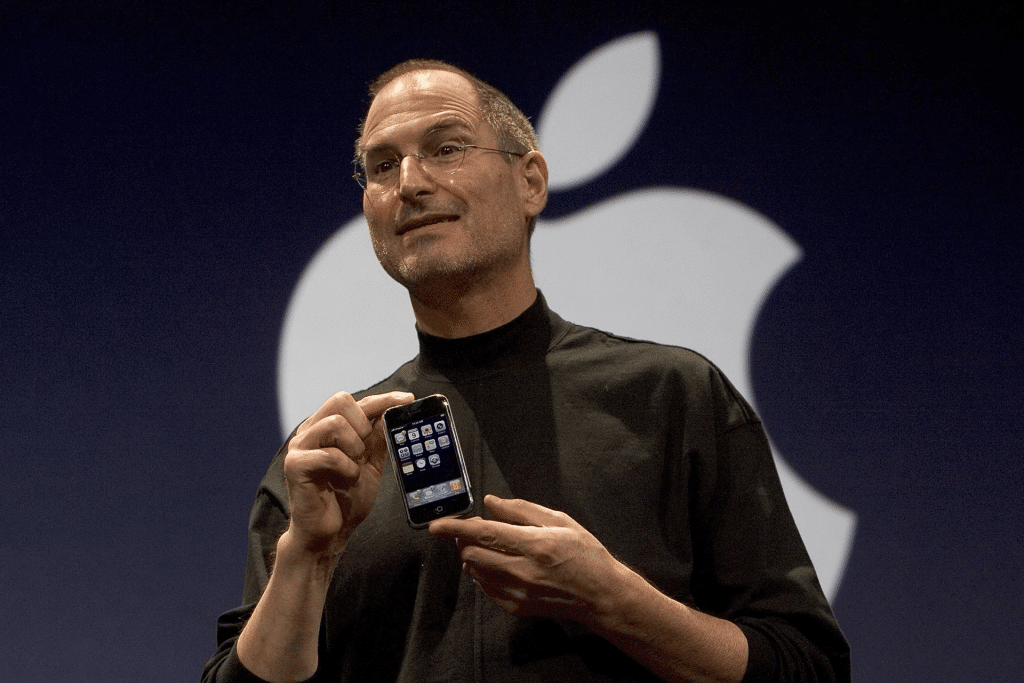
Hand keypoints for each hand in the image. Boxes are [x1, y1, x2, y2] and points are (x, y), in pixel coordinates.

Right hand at [283, 391, 413, 556]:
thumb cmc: (346, 499)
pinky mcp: (294, 465)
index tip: (406, 399)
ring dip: (354, 447)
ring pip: (334, 423)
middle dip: (362, 423)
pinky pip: (329, 454)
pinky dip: (346, 468)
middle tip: (365, 449)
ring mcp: (300, 447)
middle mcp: (310, 432)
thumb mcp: (370, 463)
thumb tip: (393, 411)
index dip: (383, 399)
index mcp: (326, 428)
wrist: (329, 534)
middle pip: (340, 400)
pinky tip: (346, 479)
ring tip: (354, 467)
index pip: (355, 402)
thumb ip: (377, 438)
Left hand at [429, 495, 626, 623]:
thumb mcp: (560, 521)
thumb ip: (522, 510)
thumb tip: (490, 502)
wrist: (600, 596)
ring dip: (472, 555)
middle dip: (464, 539)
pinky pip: (484, 587)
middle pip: (471, 554)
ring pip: (474, 571)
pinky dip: (482, 572)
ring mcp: (517, 592)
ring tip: (489, 545)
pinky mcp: (515, 607)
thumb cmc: (585, 554)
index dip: (455, 527)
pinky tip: (498, 563)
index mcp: (534, 545)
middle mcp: (522, 571)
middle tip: (474, 529)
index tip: (436, 525)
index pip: (483, 534)